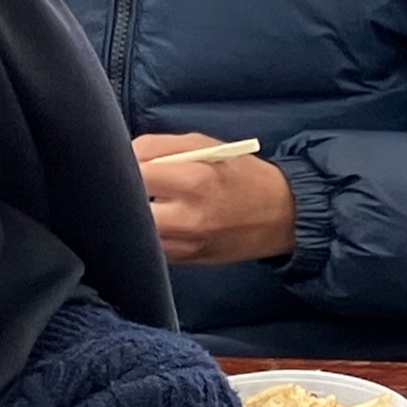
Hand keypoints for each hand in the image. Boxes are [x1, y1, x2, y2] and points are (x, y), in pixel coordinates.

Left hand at [136, 134, 296, 264]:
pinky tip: (158, 220)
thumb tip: (124, 154)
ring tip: (147, 201)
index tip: (125, 162)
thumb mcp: (205, 145)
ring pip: (136, 232)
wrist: (282, 215)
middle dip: (124, 194)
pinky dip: (148, 233)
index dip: (124, 165)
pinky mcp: (187, 261)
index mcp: (196, 180)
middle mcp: (189, 218)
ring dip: (134, 215)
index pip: (137, 174)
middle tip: (128, 184)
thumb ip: (159, 146)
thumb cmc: (242, 175)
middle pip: (130, 209)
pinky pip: (152, 247)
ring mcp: (188, 245)